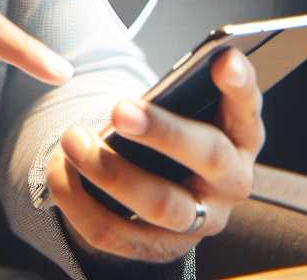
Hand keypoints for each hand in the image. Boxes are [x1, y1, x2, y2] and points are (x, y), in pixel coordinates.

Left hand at [44, 49, 262, 263]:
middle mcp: (232, 182)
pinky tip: (59, 172)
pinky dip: (81, 203)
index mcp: (242, 135)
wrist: (162, 186)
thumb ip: (178, 95)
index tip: (221, 58)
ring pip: (162, 204)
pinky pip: (116, 233)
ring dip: (113, 172)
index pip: (248, 106)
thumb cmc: (174, 133)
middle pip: (208, 156)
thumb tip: (140, 92)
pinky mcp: (160, 248)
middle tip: (119, 108)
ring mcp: (200, 221)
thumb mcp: (186, 110)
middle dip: (163, 132)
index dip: (239, 84)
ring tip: (73, 139)